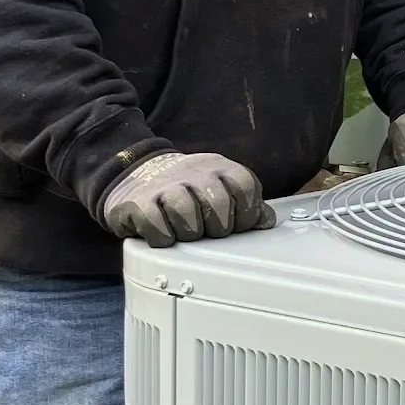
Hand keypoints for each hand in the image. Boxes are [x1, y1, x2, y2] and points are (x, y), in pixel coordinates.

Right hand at [100, 151, 275, 245]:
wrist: (138, 173)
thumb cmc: (186, 189)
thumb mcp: (219, 188)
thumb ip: (244, 202)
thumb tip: (266, 220)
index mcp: (218, 168)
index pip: (245, 186)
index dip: (247, 212)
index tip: (238, 224)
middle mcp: (193, 173)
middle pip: (218, 203)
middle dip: (218, 226)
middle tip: (209, 230)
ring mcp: (164, 186)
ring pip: (186, 213)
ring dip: (189, 232)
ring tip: (185, 232)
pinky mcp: (138, 202)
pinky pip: (155, 225)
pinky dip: (162, 236)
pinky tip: (164, 234)